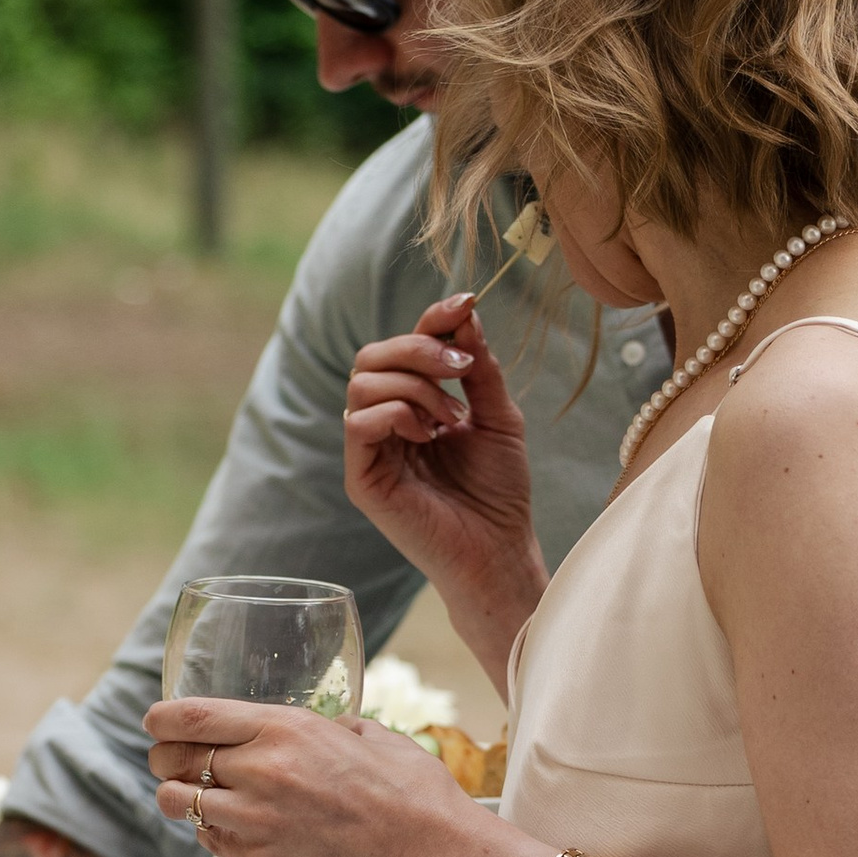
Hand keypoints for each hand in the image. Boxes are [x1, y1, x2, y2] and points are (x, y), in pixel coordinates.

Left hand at [146, 694, 487, 856]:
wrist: (430, 851)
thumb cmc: (411, 789)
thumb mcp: (365, 733)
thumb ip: (324, 727)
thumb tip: (312, 729)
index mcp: (283, 727)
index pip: (191, 716)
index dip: (160, 719)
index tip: (153, 722)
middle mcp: (260, 769)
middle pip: (175, 759)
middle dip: (163, 758)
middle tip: (167, 761)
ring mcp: (256, 818)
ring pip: (179, 803)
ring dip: (177, 797)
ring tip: (190, 796)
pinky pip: (209, 839)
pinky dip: (208, 829)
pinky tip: (227, 825)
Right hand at [343, 295, 542, 667]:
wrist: (499, 551)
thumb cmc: (499, 492)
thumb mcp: (499, 416)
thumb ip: (480, 368)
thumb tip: (465, 312)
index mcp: (413, 406)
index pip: (404, 346)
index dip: (430, 319)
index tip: (466, 304)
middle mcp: (385, 424)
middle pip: (372, 355)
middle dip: (419, 349)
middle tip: (461, 368)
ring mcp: (370, 451)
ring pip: (362, 382)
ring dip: (414, 386)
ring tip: (451, 418)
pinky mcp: (362, 478)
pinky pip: (357, 421)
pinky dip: (396, 412)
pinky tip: (428, 435)